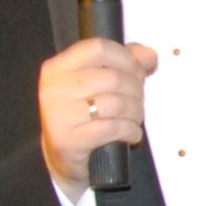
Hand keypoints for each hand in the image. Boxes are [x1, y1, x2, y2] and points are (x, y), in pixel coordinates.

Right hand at [38, 37, 157, 193]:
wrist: (60, 156)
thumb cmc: (81, 116)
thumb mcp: (95, 84)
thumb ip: (123, 62)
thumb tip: (149, 55)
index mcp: (58, 67)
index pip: (98, 48)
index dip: (127, 58)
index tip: (138, 72)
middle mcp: (55, 88)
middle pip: (113, 77)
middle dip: (136, 90)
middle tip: (138, 100)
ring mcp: (60, 114)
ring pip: (117, 104)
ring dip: (136, 112)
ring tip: (135, 118)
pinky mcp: (70, 140)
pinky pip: (113, 128)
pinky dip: (131, 131)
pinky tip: (131, 134)